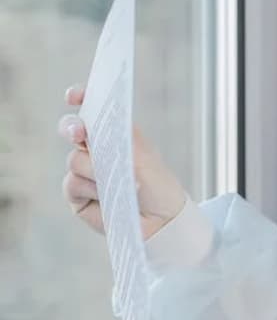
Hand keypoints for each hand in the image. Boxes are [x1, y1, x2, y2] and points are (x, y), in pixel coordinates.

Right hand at [58, 85, 187, 238]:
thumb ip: (116, 138)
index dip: (79, 98)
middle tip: (79, 134)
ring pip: (74, 160)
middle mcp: (96, 150)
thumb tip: (87, 130)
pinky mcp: (78, 195)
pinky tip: (107, 198)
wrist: (162, 222)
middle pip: (71, 129)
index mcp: (114, 135)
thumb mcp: (143, 156)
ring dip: (95, 171)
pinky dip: (90, 189)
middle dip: (72, 128)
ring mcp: (85, 172)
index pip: (91, 110)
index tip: (74, 97)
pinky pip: (71, 184)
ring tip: (118, 184)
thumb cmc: (157, 186)